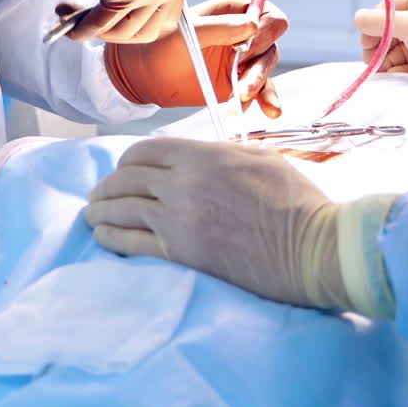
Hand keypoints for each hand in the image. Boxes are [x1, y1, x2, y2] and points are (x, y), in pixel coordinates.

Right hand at [51, 0, 187, 43]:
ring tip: (78, 20)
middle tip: (98, 25)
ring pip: (128, 31)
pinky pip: (103, 24)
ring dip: (101, 32)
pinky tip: (70, 27)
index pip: (171, 12)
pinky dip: (84, 30)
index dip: (142, 21)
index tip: (120, 21)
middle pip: (154, 28)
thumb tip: (131, 10)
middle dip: (123, 32)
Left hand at [86, 137, 342, 306]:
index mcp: (202, 155)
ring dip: (102, 210)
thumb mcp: (258, 157)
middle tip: (99, 193)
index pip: (145, 151)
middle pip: (127, 179)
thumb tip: (200, 157)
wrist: (315, 248)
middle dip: (108, 185)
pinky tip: (104, 236)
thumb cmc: (296, 200)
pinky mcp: (183, 254)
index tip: (123, 170)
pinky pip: (133, 243)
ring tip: (92, 214)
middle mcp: (183, 183)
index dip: (128, 161)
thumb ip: (220, 154)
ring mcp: (179, 220)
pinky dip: (112, 237)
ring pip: (123, 209)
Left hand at [103, 0, 288, 116]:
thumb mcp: (190, 33)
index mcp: (233, 11)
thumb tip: (252, 25)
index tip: (244, 49)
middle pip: (272, 44)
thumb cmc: (163, 44)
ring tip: (239, 97)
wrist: (148, 76)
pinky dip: (267, 100)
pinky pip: (263, 90)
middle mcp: (243, 33)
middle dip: (260, 63)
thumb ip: (220, 27)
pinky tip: (267, 110)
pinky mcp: (241, 82)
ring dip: (260, 84)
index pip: (268, 15)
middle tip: (239, 79)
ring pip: (267, 68)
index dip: (264, 31)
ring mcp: (243, 59)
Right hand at [355, 0, 407, 93]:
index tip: (367, 44)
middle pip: (391, 30)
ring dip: (388, 60)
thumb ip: (380, 21)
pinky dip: (400, 70)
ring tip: (385, 72)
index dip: (373, 24)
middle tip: (373, 63)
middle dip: (379, 46)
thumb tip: (356, 18)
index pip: (387, 8)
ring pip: (398, 49)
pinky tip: (397, 77)